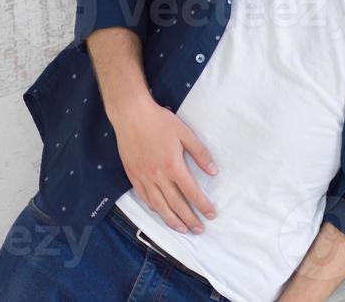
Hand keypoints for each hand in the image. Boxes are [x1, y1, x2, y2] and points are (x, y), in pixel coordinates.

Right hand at [112, 93, 217, 233]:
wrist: (131, 116)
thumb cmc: (160, 122)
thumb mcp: (185, 133)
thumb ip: (200, 154)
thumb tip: (213, 171)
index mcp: (173, 166)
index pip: (191, 192)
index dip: (202, 205)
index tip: (211, 214)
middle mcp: (158, 176)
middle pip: (175, 204)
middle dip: (189, 219)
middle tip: (199, 229)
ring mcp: (143, 178)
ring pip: (159, 206)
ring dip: (171, 220)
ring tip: (182, 229)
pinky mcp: (133, 176)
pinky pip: (144, 198)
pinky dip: (154, 208)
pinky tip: (161, 213)